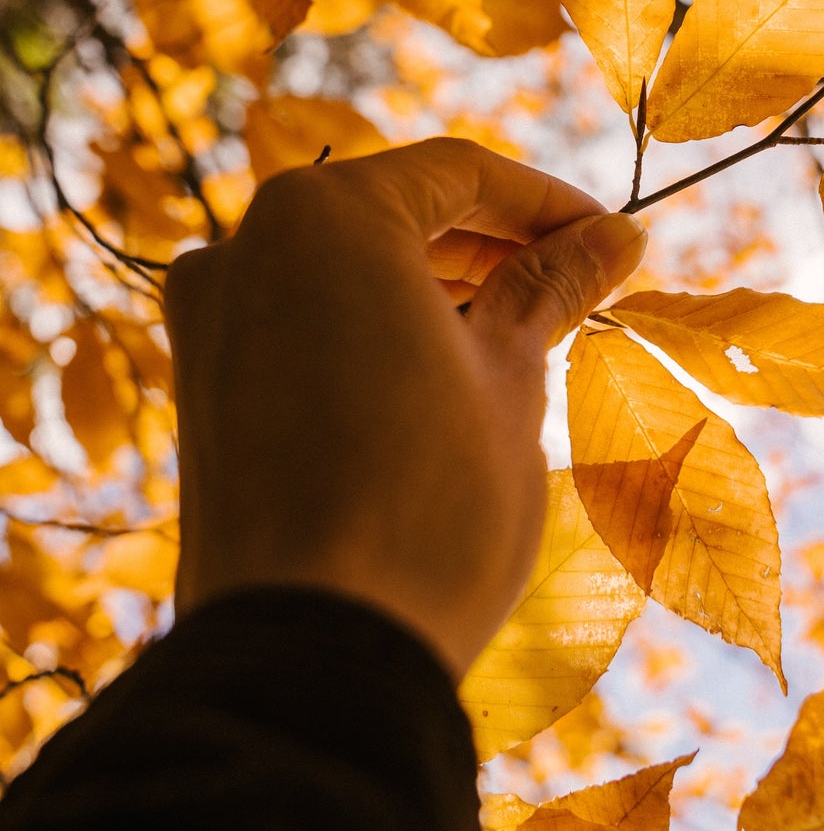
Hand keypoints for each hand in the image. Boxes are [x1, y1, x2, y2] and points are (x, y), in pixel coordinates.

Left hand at [163, 138, 645, 678]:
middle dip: (495, 245)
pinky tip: (447, 373)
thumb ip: (552, 288)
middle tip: (584, 284)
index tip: (616, 243)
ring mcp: (209, 321)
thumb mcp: (510, 378)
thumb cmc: (428, 502)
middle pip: (395, 214)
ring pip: (345, 271)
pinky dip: (377, 331)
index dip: (551, 203)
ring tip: (528, 332)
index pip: (458, 172)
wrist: (311, 658)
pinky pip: (304, 325)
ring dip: (438, 288)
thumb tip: (615, 237)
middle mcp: (244, 247)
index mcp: (320, 216)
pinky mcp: (201, 390)